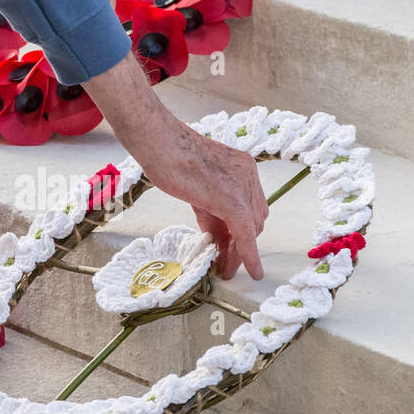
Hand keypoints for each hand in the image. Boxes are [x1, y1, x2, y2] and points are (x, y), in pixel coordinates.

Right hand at [82, 56, 268, 279]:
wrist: (158, 142)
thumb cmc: (168, 157)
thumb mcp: (197, 186)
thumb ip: (210, 211)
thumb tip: (215, 238)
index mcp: (242, 166)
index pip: (251, 205)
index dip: (244, 230)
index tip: (233, 248)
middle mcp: (248, 174)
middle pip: (255, 218)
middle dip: (243, 244)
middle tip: (227, 264)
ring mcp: (242, 185)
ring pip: (251, 229)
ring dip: (241, 253)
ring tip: (226, 270)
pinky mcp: (231, 200)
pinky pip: (246, 234)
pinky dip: (249, 255)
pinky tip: (250, 271)